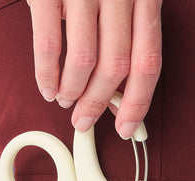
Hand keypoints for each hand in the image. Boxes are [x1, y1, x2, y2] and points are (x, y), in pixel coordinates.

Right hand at [26, 0, 161, 138]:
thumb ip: (125, 38)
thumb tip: (117, 96)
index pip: (148, 61)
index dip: (138, 102)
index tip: (125, 129)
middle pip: (116, 66)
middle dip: (97, 103)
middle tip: (84, 120)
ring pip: (85, 59)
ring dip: (73, 91)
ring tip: (65, 101)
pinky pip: (50, 43)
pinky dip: (46, 73)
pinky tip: (47, 87)